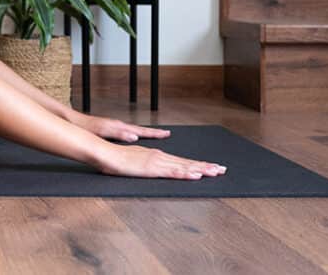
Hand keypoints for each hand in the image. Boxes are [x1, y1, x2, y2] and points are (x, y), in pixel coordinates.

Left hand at [71, 111, 170, 142]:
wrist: (76, 123)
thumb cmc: (88, 127)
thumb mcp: (104, 131)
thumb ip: (119, 134)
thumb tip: (135, 136)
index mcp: (120, 127)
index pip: (142, 130)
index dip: (155, 133)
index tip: (167, 134)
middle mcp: (120, 125)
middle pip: (141, 129)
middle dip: (154, 132)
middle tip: (167, 133)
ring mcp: (116, 126)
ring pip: (135, 130)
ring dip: (145, 132)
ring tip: (155, 135)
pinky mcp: (111, 129)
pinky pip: (128, 131)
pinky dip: (135, 134)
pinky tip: (135, 137)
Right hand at [95, 142, 226, 179]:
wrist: (105, 153)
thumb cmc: (115, 158)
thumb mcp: (133, 162)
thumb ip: (144, 165)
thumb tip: (151, 169)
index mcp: (156, 156)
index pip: (180, 161)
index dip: (196, 164)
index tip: (210, 166)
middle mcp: (160, 157)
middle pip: (186, 162)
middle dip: (205, 166)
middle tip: (222, 169)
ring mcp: (157, 162)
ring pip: (184, 166)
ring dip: (201, 169)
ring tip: (216, 172)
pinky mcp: (152, 169)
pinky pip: (173, 172)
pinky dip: (186, 173)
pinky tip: (196, 175)